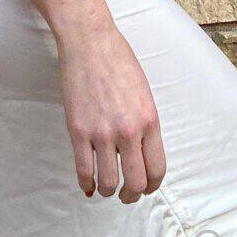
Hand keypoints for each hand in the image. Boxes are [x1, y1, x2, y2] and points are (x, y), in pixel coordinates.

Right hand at [56, 18, 166, 201]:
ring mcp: (102, 132)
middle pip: (136, 183)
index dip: (152, 186)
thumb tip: (141, 153)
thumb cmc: (117, 60)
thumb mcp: (144, 93)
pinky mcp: (78, 131)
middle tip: (127, 194)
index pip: (157, 170)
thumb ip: (145, 124)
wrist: (88, 41)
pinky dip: (87, 184)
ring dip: (109, 191)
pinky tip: (88, 185)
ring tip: (107, 188)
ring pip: (109, 183)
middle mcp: (128, 131)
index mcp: (149, 120)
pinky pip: (84, 171)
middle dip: (132, 194)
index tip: (146, 187)